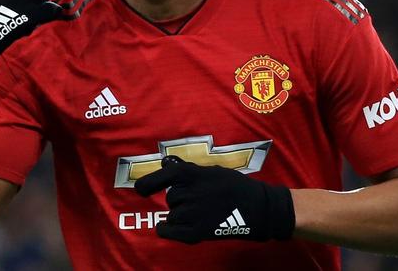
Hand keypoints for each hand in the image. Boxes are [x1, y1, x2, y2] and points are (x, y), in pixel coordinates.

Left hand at [134, 155, 294, 243]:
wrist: (257, 209)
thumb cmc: (235, 187)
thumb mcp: (212, 171)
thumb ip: (188, 169)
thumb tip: (164, 164)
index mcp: (194, 174)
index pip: (164, 176)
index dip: (149, 183)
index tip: (140, 190)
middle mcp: (190, 192)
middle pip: (171, 198)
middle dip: (180, 200)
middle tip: (200, 200)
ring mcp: (192, 213)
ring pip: (173, 214)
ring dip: (180, 215)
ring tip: (201, 213)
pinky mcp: (196, 232)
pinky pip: (169, 231)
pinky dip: (167, 229)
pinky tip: (172, 227)